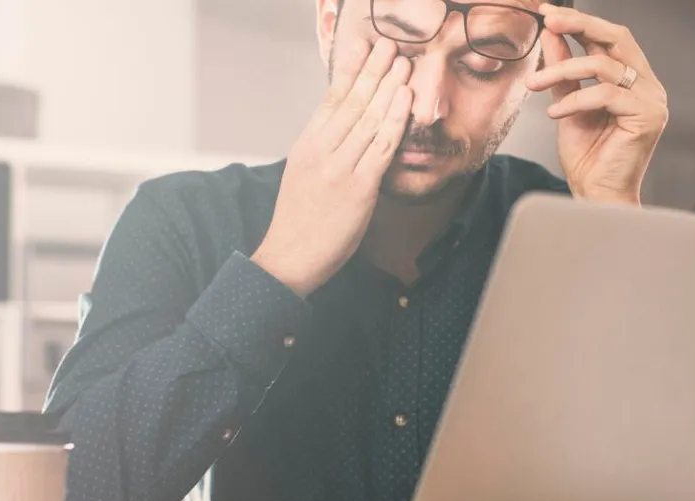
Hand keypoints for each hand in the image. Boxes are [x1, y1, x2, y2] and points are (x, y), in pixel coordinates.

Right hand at [252, 38, 412, 296]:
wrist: (290, 258)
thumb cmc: (299, 220)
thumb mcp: (303, 173)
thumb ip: (322, 148)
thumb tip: (344, 127)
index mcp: (306, 145)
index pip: (331, 99)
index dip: (351, 70)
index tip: (364, 48)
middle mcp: (321, 151)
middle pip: (353, 102)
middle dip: (374, 71)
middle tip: (390, 47)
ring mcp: (340, 168)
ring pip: (369, 119)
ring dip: (389, 88)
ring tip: (404, 65)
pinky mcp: (359, 188)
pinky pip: (382, 147)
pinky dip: (395, 120)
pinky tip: (405, 100)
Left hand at [526, 4, 668, 204]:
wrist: (595, 195)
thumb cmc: (587, 158)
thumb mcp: (567, 103)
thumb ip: (563, 69)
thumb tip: (551, 33)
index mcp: (633, 79)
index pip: (610, 37)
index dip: (580, 21)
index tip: (548, 13)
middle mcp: (648, 85)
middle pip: (617, 37)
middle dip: (579, 24)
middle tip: (548, 21)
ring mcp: (652, 100)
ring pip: (604, 65)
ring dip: (562, 69)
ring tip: (535, 84)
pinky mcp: (648, 116)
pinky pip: (605, 94)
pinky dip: (574, 100)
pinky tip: (556, 114)